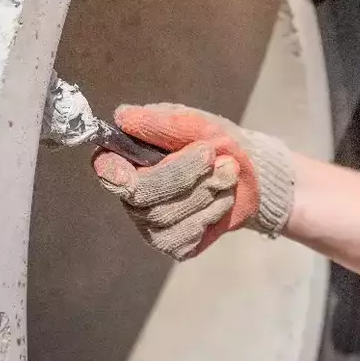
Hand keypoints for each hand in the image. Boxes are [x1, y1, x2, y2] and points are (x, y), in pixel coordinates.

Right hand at [91, 103, 294, 259]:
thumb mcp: (196, 124)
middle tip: (211, 153)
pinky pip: (186, 234)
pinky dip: (212, 211)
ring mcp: (151, 224)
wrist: (253, 171)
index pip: (106, 169)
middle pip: (141, 194)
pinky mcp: (174, 244)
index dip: (112, 172)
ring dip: (205, 189)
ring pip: (166, 215)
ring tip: (228, 170)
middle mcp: (132, 195)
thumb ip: (162, 123)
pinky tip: (223, 196)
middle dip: (181, 173)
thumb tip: (124, 116)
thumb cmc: (216, 141)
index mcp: (130, 159)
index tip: (128, 174)